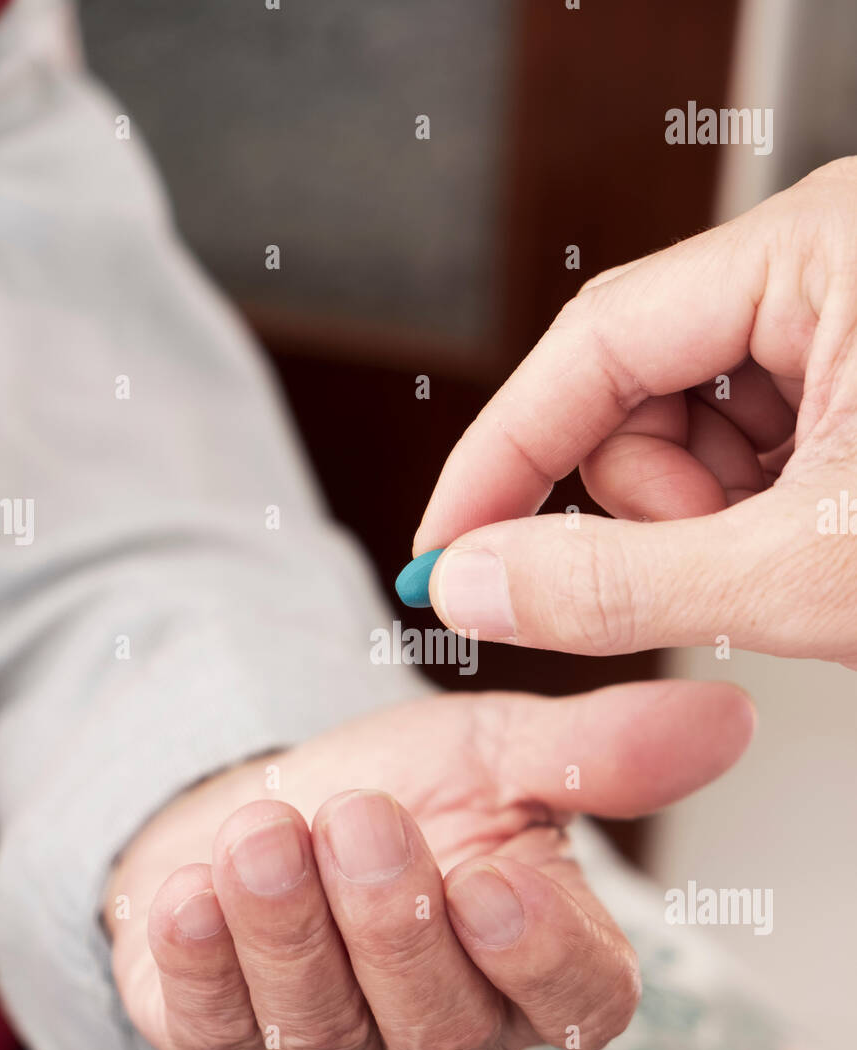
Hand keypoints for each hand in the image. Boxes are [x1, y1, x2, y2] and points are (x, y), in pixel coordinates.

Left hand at [107, 683, 752, 1049]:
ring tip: (263, 831)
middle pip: (440, 1021)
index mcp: (534, 974)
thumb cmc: (406, 792)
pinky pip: (216, 1031)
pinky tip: (185, 892)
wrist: (277, 800)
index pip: (576, 1002)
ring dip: (288, 928)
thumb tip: (726, 716)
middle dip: (394, 920)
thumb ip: (596, 752)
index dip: (538, 953)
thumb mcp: (498, 757)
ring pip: (324, 1029)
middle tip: (362, 817)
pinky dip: (198, 962)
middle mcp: (445, 1038)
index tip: (493, 873)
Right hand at [415, 157, 856, 667]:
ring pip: (677, 433)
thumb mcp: (804, 567)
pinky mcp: (848, 379)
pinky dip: (747, 518)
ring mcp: (837, 321)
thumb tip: (477, 583)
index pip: (594, 342)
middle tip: (719, 566)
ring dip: (704, 522)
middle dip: (652, 507)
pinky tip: (806, 541)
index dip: (502, 458)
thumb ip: (620, 584)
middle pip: (630, 394)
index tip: (446, 547)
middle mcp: (821, 266)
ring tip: (788, 556)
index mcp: (819, 252)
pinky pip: (735, 449)